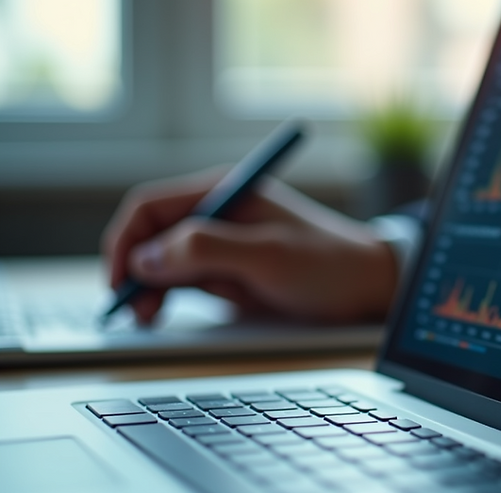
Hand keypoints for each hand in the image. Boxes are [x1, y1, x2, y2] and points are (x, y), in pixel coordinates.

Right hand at [101, 168, 398, 324]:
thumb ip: (207, 250)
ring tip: (153, 317)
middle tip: (139, 311)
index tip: (121, 281)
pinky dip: (168, 295)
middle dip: (135, 271)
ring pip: (162, 261)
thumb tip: (147, 256)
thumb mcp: (268, 256)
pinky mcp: (229, 269)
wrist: (370, 287)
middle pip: (151, 235)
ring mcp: (222, 242)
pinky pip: (184, 279)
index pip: (150, 207)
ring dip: (150, 288)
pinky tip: (165, 313)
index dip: (126, 242)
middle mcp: (217, 213)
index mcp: (225, 192)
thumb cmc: (329, 264)